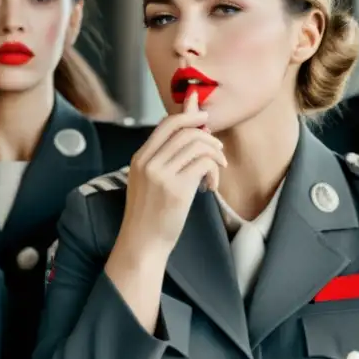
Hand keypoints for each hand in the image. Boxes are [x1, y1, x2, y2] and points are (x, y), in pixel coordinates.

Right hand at [121, 89, 226, 252]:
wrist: (142, 243)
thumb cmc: (150, 214)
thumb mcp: (149, 181)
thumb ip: (165, 156)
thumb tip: (187, 133)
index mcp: (139, 158)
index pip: (167, 124)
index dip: (190, 115)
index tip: (205, 119)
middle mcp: (148, 163)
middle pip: (184, 130)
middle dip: (208, 135)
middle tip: (218, 150)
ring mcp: (161, 176)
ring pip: (197, 145)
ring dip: (214, 154)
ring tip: (217, 169)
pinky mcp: (176, 190)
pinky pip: (204, 164)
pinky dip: (214, 170)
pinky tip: (211, 185)